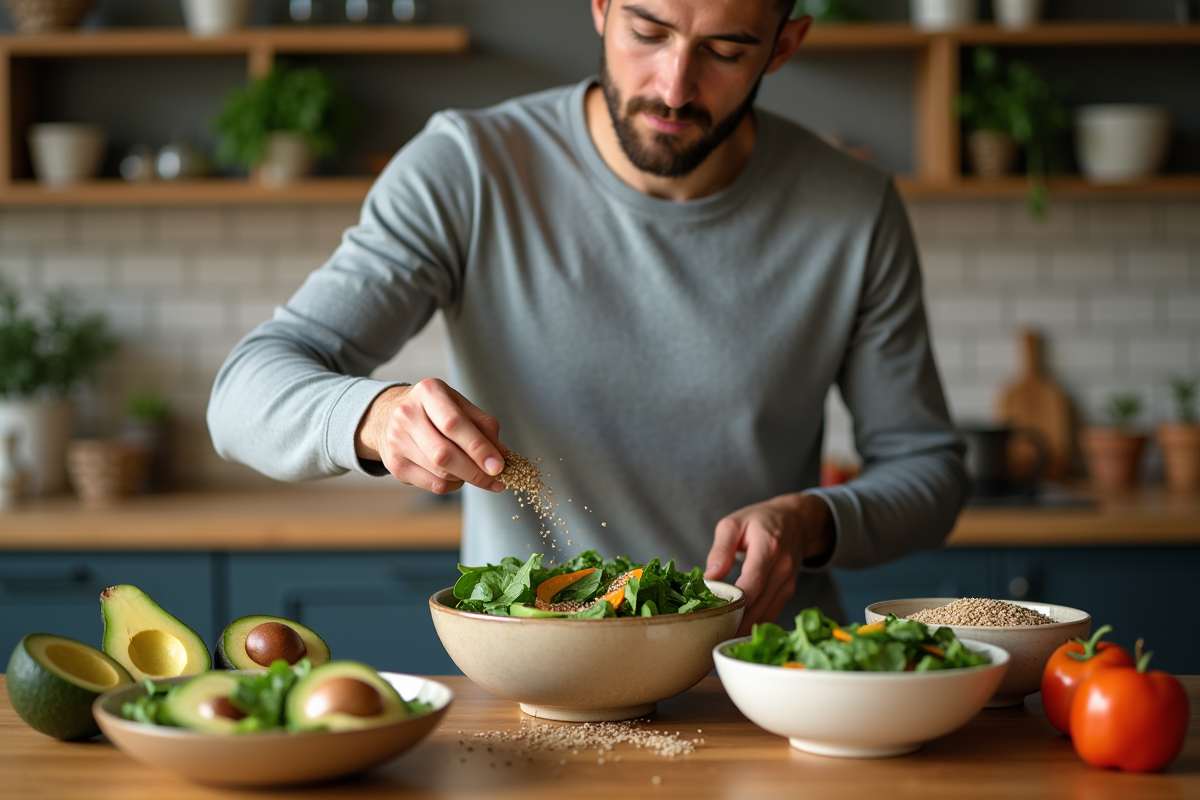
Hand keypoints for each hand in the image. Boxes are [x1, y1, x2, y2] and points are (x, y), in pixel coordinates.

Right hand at [355, 379, 507, 494]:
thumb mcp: (459, 404)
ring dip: (467, 478)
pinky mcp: (395, 466)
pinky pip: (433, 485)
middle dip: (476, 472)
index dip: (478, 448)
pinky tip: (459, 476)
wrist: (387, 415)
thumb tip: (501, 454)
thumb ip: (483, 425)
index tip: (498, 465)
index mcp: (428, 392)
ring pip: (440, 473)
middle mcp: (407, 415)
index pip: (453, 424)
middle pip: (443, 454)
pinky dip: (454, 484)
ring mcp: (397, 442)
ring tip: (479, 473)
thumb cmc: (433, 409)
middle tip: (498, 481)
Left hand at [704, 493, 834, 636]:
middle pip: (760, 603)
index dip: (737, 601)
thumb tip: (710, 577)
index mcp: (768, 547)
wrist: (797, 521)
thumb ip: (721, 550)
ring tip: (720, 637)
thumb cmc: (761, 521)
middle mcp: (782, 568)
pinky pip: (771, 613)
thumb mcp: (734, 524)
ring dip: (745, 628)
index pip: (754, 581)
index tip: (716, 613)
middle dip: (736, 621)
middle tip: (711, 634)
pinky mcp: (788, 592)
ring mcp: (787, 583)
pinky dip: (755, 624)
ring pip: (766, 613)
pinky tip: (737, 631)